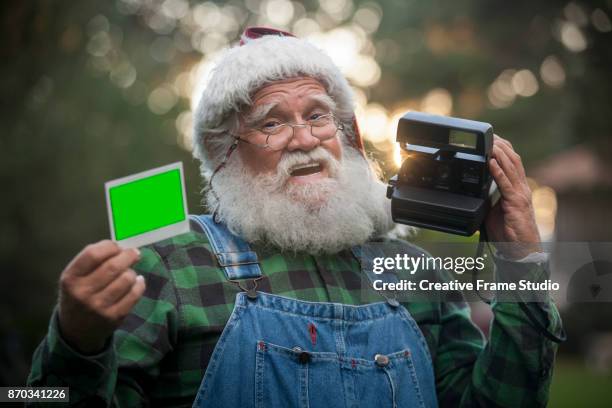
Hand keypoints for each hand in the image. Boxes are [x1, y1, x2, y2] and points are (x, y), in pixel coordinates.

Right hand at [58, 240, 145, 353]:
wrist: (75, 331)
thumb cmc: (78, 295)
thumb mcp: (74, 278)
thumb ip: (93, 261)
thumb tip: (121, 247)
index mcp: (70, 278)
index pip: (93, 254)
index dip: (110, 246)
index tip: (117, 246)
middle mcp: (83, 293)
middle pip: (113, 266)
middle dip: (128, 256)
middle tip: (133, 253)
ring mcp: (99, 306)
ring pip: (126, 279)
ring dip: (132, 272)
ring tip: (129, 273)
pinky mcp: (114, 316)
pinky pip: (134, 294)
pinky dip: (139, 284)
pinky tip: (137, 282)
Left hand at [485, 135, 541, 259]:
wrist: (520, 249)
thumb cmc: (508, 231)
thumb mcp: (494, 209)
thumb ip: (486, 197)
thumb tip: (472, 190)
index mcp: (516, 187)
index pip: (511, 162)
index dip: (503, 148)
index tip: (491, 137)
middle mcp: (521, 187)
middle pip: (513, 159)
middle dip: (502, 145)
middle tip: (490, 134)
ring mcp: (520, 194)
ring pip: (511, 167)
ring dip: (500, 152)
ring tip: (490, 142)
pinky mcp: (516, 203)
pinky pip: (506, 184)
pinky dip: (498, 171)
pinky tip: (490, 162)